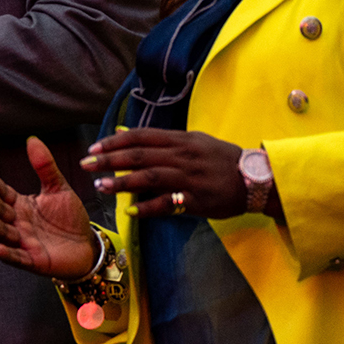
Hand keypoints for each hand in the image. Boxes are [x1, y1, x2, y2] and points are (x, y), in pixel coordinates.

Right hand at [0, 136, 98, 278]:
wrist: (87, 246)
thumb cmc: (70, 219)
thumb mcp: (58, 189)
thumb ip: (45, 167)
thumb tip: (32, 140)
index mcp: (21, 206)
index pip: (4, 194)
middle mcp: (18, 223)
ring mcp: (23, 242)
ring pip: (3, 233)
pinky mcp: (33, 260)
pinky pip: (16, 257)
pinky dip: (6, 254)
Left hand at [82, 128, 266, 220]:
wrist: (257, 178)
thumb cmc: (220, 159)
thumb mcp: (193, 141)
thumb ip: (159, 139)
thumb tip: (122, 133)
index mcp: (181, 140)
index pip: (141, 137)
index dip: (115, 142)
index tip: (93, 148)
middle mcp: (183, 156)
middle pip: (140, 156)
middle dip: (109, 160)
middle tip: (86, 165)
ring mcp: (190, 178)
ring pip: (150, 177)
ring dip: (121, 182)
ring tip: (100, 187)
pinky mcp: (197, 200)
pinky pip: (168, 204)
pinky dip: (147, 207)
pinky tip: (129, 210)